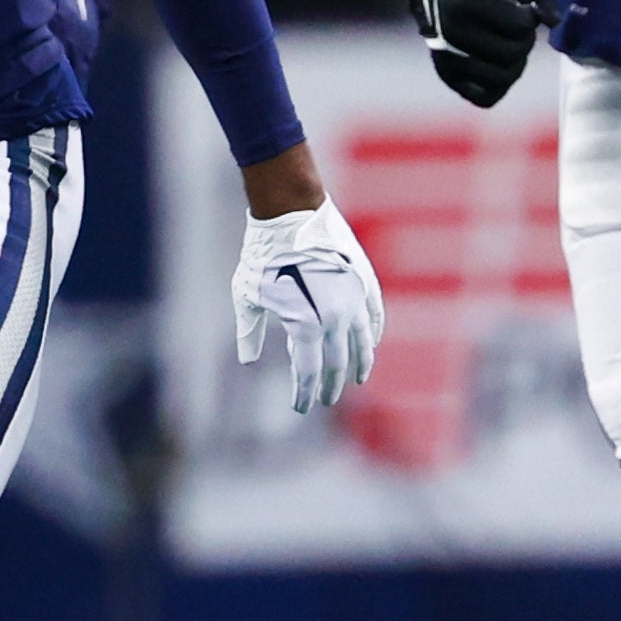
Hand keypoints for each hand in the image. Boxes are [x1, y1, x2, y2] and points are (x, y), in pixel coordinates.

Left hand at [230, 199, 384, 416]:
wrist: (292, 213)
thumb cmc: (263, 255)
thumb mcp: (246, 295)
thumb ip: (250, 330)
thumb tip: (247, 359)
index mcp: (304, 325)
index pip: (307, 372)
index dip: (303, 393)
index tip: (300, 408)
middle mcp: (333, 318)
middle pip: (336, 363)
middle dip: (330, 385)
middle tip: (325, 399)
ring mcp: (353, 300)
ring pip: (361, 343)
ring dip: (358, 364)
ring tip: (356, 379)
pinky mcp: (363, 282)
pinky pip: (374, 317)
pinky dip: (372, 334)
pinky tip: (370, 345)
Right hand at [401, 0, 544, 107]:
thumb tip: (553, 21)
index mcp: (463, 0)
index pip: (520, 25)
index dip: (529, 14)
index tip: (517, 3)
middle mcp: (449, 33)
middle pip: (513, 53)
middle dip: (524, 38)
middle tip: (515, 23)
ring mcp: (445, 57)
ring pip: (502, 78)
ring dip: (516, 62)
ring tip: (509, 42)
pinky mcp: (446, 74)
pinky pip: (485, 97)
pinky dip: (499, 85)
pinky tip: (500, 63)